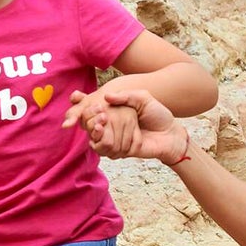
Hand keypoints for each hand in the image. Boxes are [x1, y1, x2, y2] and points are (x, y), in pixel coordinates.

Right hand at [66, 88, 187, 164]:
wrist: (170, 134)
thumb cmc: (158, 114)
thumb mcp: (144, 98)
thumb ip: (127, 96)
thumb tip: (106, 96)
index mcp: (113, 109)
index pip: (89, 106)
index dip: (78, 103)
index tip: (76, 97)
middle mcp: (109, 123)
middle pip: (86, 122)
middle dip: (86, 116)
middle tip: (97, 112)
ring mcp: (112, 137)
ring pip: (93, 136)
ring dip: (95, 129)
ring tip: (103, 122)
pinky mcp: (117, 150)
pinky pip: (102, 148)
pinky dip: (104, 142)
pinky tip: (107, 134)